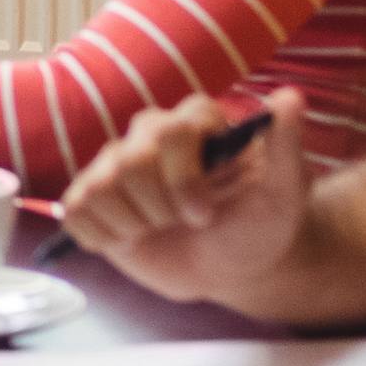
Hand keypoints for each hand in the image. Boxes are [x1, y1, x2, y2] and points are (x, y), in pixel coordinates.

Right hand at [55, 89, 311, 313]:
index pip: (170, 133)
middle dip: (161, 209)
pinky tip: (132, 239)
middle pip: (130, 163)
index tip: (205, 214)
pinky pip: (76, 210)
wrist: (231, 268)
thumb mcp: (284, 192)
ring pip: (100, 188)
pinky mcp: (92, 196)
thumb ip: (286, 146)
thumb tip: (289, 97)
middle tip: (187, 224)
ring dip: (135, 224)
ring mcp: (116, 163)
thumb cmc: (259, 226)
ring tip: (161, 229)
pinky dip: (104, 235)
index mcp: (195, 121)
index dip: (184, 180)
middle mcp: (150, 133)